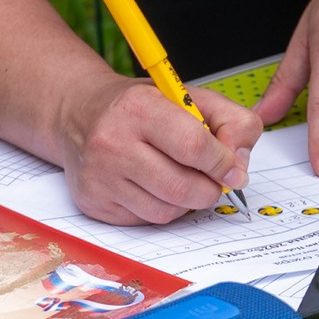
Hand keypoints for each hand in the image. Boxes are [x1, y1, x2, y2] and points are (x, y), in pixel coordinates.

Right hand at [57, 73, 260, 227]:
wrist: (79, 114)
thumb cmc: (140, 107)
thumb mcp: (189, 96)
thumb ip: (231, 120)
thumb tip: (240, 166)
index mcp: (139, 108)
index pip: (193, 146)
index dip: (223, 163)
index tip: (232, 168)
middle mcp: (112, 142)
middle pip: (182, 187)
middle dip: (210, 189)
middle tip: (213, 180)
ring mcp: (99, 176)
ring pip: (166, 212)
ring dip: (186, 202)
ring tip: (182, 179)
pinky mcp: (93, 202)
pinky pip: (145, 221)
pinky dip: (162, 209)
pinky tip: (155, 187)